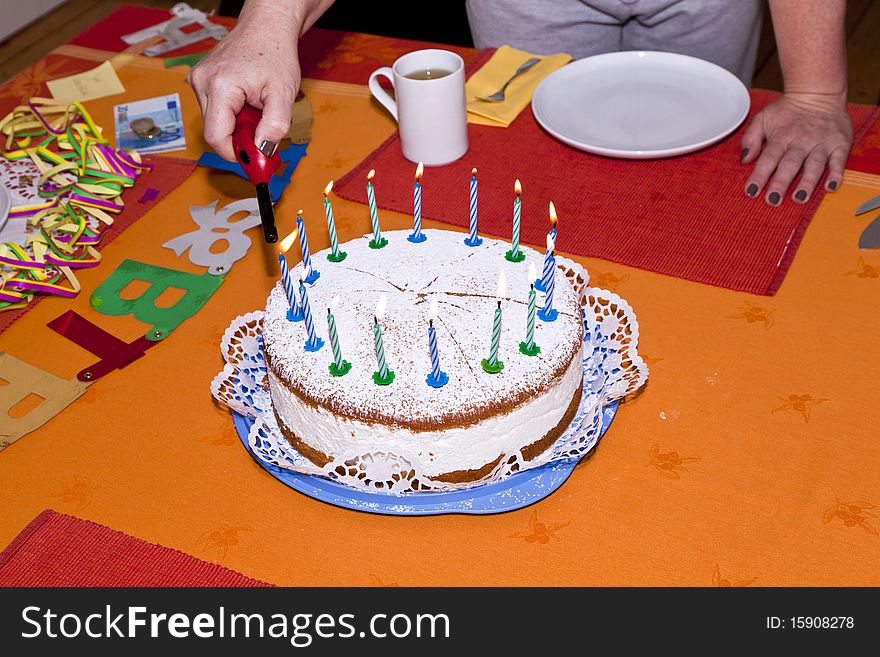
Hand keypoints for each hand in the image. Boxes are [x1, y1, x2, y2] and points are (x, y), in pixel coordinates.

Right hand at [188, 10, 298, 160]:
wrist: (266, 26)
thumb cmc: (275, 53)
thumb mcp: (283, 94)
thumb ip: (274, 127)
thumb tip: (263, 152)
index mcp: (220, 86)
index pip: (216, 137)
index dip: (235, 154)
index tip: (253, 161)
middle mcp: (202, 82)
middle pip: (214, 131)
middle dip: (239, 139)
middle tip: (262, 133)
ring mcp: (198, 80)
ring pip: (214, 122)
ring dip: (236, 125)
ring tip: (256, 109)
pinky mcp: (201, 80)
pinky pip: (215, 110)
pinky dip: (232, 114)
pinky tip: (247, 102)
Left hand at [740, 93, 851, 205]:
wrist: (818, 92)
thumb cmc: (788, 110)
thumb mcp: (763, 118)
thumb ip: (751, 138)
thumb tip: (745, 158)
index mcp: (781, 137)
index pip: (768, 159)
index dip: (759, 175)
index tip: (751, 191)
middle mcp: (801, 141)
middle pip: (789, 164)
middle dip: (781, 183)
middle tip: (773, 201)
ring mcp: (821, 143)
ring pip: (814, 165)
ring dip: (807, 182)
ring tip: (799, 198)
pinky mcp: (839, 143)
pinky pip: (839, 160)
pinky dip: (836, 173)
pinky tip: (830, 187)